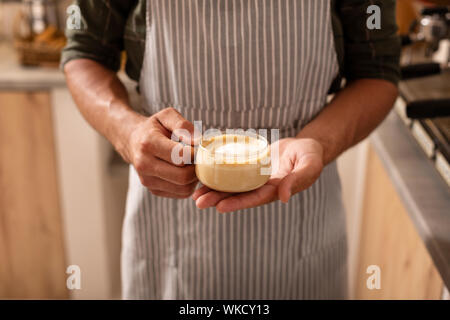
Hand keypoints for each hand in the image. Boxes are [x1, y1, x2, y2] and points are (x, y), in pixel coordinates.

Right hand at [126, 107, 198, 198]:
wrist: (132, 141)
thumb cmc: (154, 127)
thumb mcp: (166, 116)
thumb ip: (183, 125)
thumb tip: (198, 141)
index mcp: (148, 143)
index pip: (180, 156)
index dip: (194, 153)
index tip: (196, 147)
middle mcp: (144, 164)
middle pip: (183, 176)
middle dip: (196, 168)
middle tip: (198, 158)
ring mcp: (147, 180)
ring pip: (183, 188)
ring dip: (194, 178)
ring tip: (192, 164)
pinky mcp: (153, 190)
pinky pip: (180, 193)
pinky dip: (189, 185)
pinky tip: (186, 171)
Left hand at [192, 138, 323, 211]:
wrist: (305, 147)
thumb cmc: (310, 156)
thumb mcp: (309, 165)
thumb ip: (298, 180)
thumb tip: (284, 197)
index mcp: (275, 190)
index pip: (254, 199)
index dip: (237, 203)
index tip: (220, 207)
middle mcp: (262, 188)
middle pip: (237, 196)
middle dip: (218, 200)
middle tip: (198, 202)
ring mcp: (255, 178)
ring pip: (232, 186)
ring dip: (214, 191)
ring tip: (194, 194)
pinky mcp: (250, 167)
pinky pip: (232, 172)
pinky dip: (218, 174)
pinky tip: (203, 175)